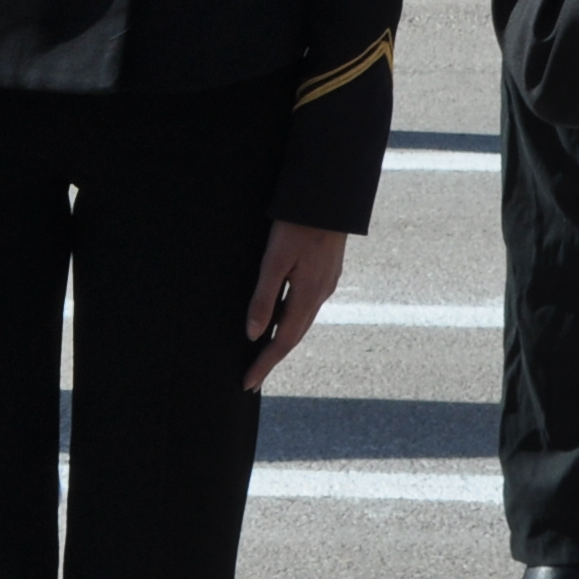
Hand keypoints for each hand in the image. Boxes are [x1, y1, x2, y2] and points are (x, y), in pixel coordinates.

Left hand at [242, 221, 348, 390]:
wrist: (331, 196)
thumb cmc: (299, 224)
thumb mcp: (274, 260)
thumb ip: (264, 298)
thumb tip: (252, 334)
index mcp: (308, 295)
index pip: (283, 341)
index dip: (264, 364)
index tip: (248, 383)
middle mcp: (321, 294)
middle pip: (294, 336)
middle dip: (273, 358)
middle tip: (253, 377)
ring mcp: (326, 283)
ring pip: (302, 322)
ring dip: (283, 340)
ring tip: (264, 354)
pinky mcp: (327, 273)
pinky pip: (307, 306)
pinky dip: (292, 321)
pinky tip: (283, 319)